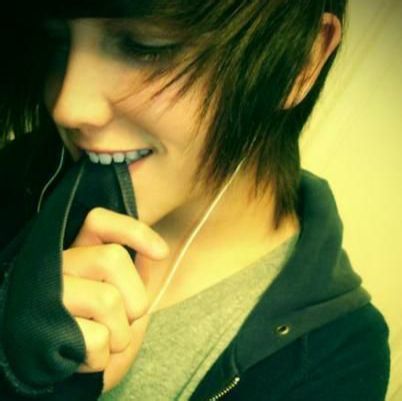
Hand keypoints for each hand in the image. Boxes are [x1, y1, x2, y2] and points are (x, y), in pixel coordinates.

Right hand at [62, 207, 168, 390]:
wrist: (72, 375)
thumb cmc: (100, 328)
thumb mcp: (123, 296)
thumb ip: (135, 273)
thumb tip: (155, 251)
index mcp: (77, 254)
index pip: (99, 221)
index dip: (133, 230)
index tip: (162, 253)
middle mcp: (57, 266)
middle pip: (112, 258)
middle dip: (134, 296)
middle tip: (125, 317)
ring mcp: (47, 295)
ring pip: (108, 299)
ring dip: (120, 332)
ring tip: (104, 339)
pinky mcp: (43, 329)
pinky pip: (97, 337)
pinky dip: (103, 357)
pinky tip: (86, 356)